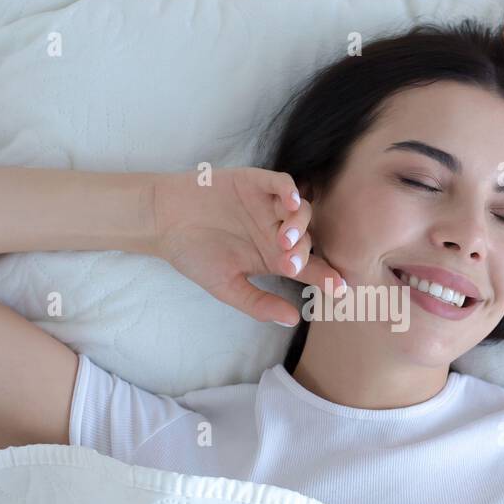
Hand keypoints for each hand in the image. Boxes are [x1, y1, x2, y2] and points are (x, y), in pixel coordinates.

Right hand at [152, 167, 345, 325]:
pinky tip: (290, 201)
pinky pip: (281, 182)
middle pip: (308, 239)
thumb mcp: (226, 286)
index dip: (326, 276)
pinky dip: (288, 190)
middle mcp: (277, 230)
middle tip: (288, 263)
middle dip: (303, 253)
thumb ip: (258, 303)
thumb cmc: (194, 255)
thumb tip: (292, 320)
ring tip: (282, 239)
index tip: (340, 289)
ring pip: (300, 211)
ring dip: (298, 225)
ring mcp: (268, 205)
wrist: (164, 222)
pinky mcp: (255, 183)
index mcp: (274, 258)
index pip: (309, 267)